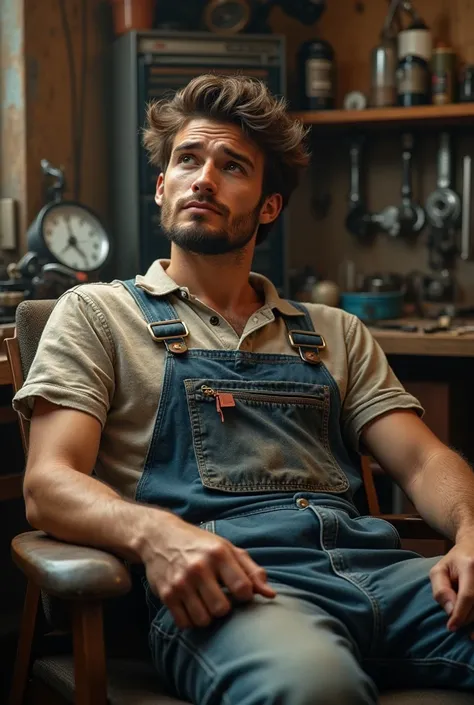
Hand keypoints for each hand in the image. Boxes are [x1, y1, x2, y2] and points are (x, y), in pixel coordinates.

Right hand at [142, 515, 275, 628]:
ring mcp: (181, 582)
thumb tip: (270, 594)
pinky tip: (191, 607)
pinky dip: (190, 620)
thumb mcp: (227, 549)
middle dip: (224, 608)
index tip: (239, 592)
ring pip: (203, 619)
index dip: (245, 596)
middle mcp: (199, 567)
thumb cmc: (200, 544)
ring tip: (205, 603)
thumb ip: (251, 570)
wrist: (160, 537)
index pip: (243, 589)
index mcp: (219, 554)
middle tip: (219, 598)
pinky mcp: (166, 594)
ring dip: (207, 616)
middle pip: (222, 609)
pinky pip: (184, 623)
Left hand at [430, 533, 473, 634]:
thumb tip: (450, 611)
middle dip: (466, 618)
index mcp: (470, 566)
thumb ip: (441, 589)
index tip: (451, 627)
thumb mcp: (440, 570)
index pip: (467, 595)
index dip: (460, 614)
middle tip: (456, 622)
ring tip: (470, 633)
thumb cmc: (454, 562)